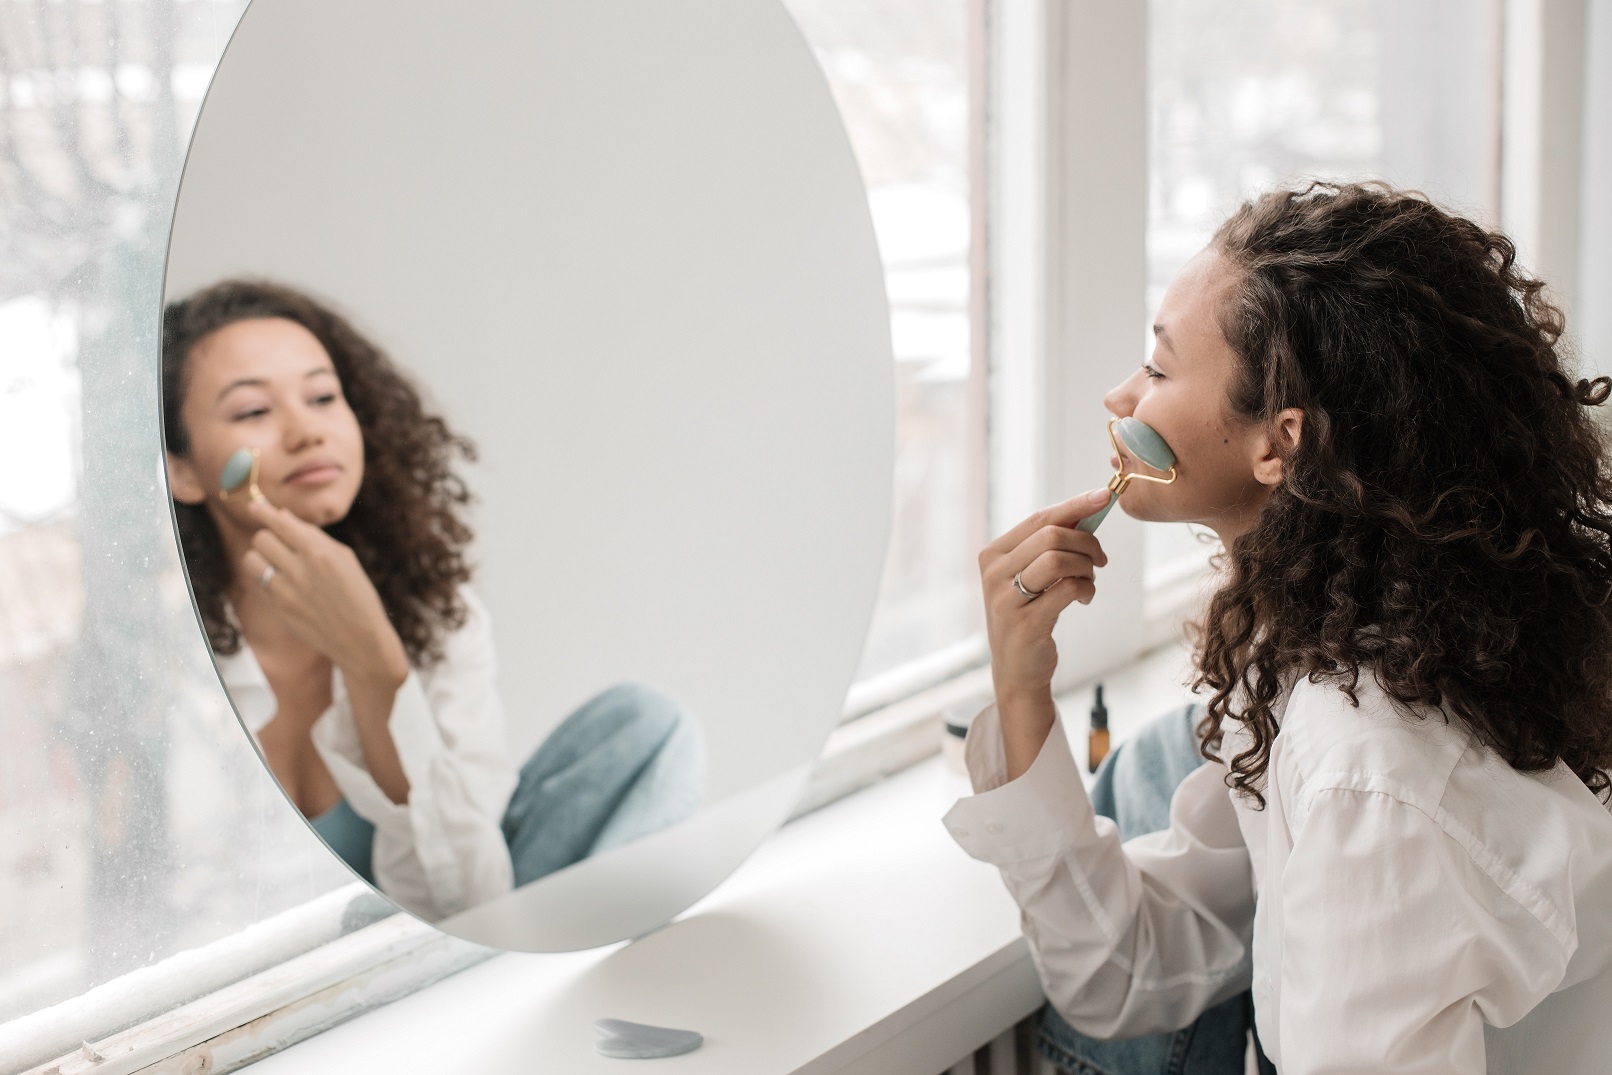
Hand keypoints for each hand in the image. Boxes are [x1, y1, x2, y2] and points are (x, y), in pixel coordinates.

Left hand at [240, 501, 409, 691]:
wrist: (360, 639)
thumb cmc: (357, 594)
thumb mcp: (344, 558)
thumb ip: (313, 536)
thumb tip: (283, 515)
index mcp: (320, 552)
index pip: (280, 523)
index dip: (263, 511)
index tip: (254, 507)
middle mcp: (299, 569)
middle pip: (261, 538)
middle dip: (268, 536)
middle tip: (278, 542)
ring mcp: (285, 591)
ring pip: (251, 559)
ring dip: (260, 556)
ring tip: (274, 561)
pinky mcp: (278, 608)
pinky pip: (258, 582)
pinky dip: (266, 576)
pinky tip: (282, 581)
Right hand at [978, 487, 1110, 777]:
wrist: (1018, 672)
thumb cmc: (1030, 617)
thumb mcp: (1032, 578)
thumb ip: (1050, 547)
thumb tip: (1089, 509)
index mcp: (993, 555)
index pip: (1038, 518)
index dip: (1074, 505)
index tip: (1104, 496)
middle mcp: (993, 573)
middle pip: (1051, 535)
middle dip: (1087, 542)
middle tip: (1101, 559)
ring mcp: (1005, 598)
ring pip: (1058, 558)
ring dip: (1086, 567)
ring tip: (1090, 582)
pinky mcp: (1024, 622)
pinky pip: (1067, 589)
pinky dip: (1085, 589)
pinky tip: (1085, 598)